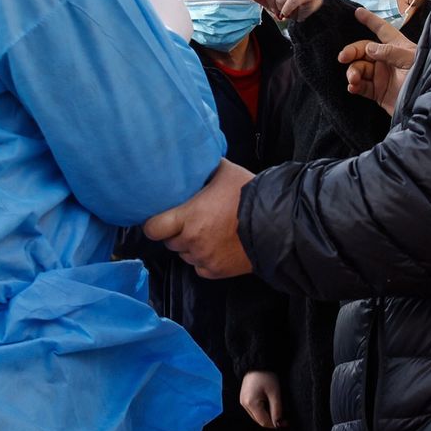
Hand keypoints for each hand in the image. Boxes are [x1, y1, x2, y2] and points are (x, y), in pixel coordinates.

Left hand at [143, 159, 255, 277]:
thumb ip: (205, 168)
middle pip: (169, 242)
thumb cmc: (250, 194)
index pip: (153, 228)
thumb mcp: (225, 172)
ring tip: (206, 233)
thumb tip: (194, 158)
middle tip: (189, 221)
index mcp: (190, 217)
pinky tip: (215, 247)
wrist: (277, 223)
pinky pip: (200, 268)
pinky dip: (203, 260)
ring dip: (190, 246)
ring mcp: (205, 258)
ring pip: (184, 256)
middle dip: (176, 232)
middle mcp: (193, 241)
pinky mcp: (217, 271)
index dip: (154, 223)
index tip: (160, 218)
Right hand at [239, 371, 285, 428]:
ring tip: (277, 408)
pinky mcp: (244, 398)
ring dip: (267, 415)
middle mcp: (244, 404)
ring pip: (257, 416)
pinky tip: (269, 403)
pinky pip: (254, 409)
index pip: (264, 422)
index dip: (276, 424)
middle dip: (272, 420)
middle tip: (284, 416)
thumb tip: (279, 424)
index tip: (286, 422)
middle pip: (259, 420)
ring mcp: (243, 401)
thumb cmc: (266, 376)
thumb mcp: (275, 393)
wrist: (257, 362)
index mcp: (251, 404)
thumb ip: (277, 410)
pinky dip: (262, 410)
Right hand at [338, 6, 417, 115]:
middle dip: (351, 52)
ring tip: (353, 79)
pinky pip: (361, 86)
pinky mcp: (378, 92)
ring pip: (359, 68)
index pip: (382, 29)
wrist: (425, 104)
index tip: (357, 12)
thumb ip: (389, 52)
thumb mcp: (411, 60)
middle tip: (343, 57)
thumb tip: (368, 47)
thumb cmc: (424, 76)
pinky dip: (354, 86)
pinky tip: (352, 87)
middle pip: (363, 50)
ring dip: (352, 72)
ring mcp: (381, 76)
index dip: (370, 20)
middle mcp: (386, 59)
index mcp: (397, 47)